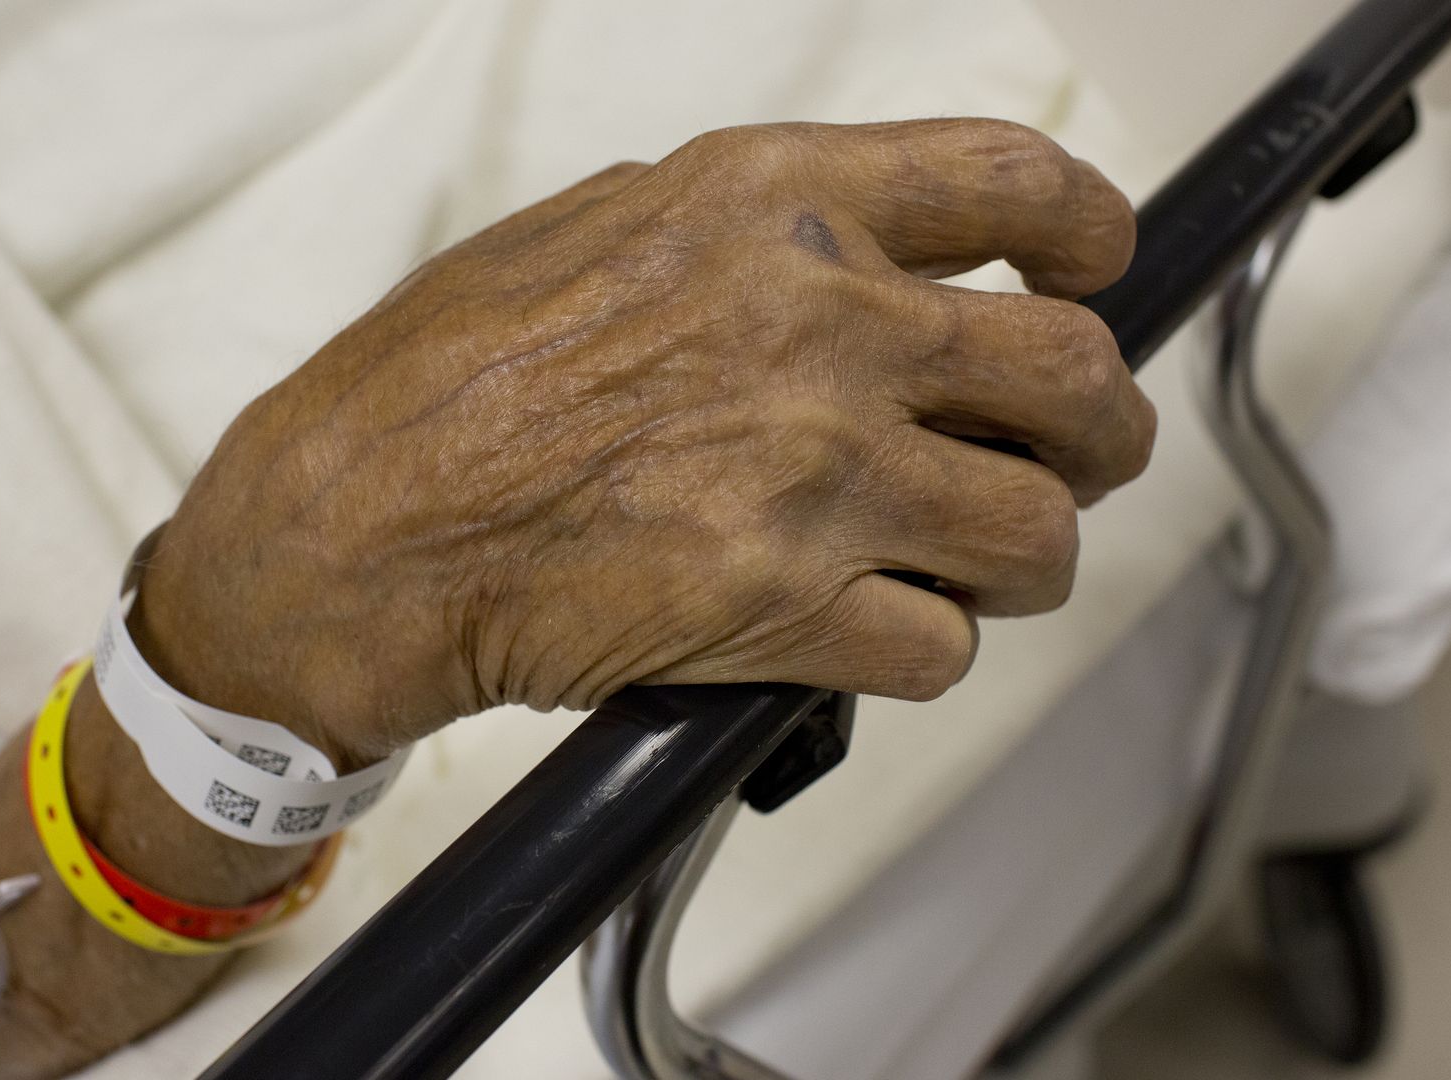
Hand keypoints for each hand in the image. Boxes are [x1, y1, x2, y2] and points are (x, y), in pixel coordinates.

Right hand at [132, 119, 1154, 764]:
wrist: (352, 532)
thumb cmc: (436, 383)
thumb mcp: (589, 230)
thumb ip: (740, 228)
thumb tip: (848, 248)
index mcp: (774, 207)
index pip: (1018, 186)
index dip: (1091, 236)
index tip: (1093, 272)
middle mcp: (820, 326)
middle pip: (1074, 375)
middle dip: (1098, 432)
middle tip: (1069, 459)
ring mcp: (816, 472)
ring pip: (1040, 531)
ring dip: (1022, 558)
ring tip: (971, 566)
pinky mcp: (788, 608)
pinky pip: (941, 647)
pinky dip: (922, 650)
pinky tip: (869, 633)